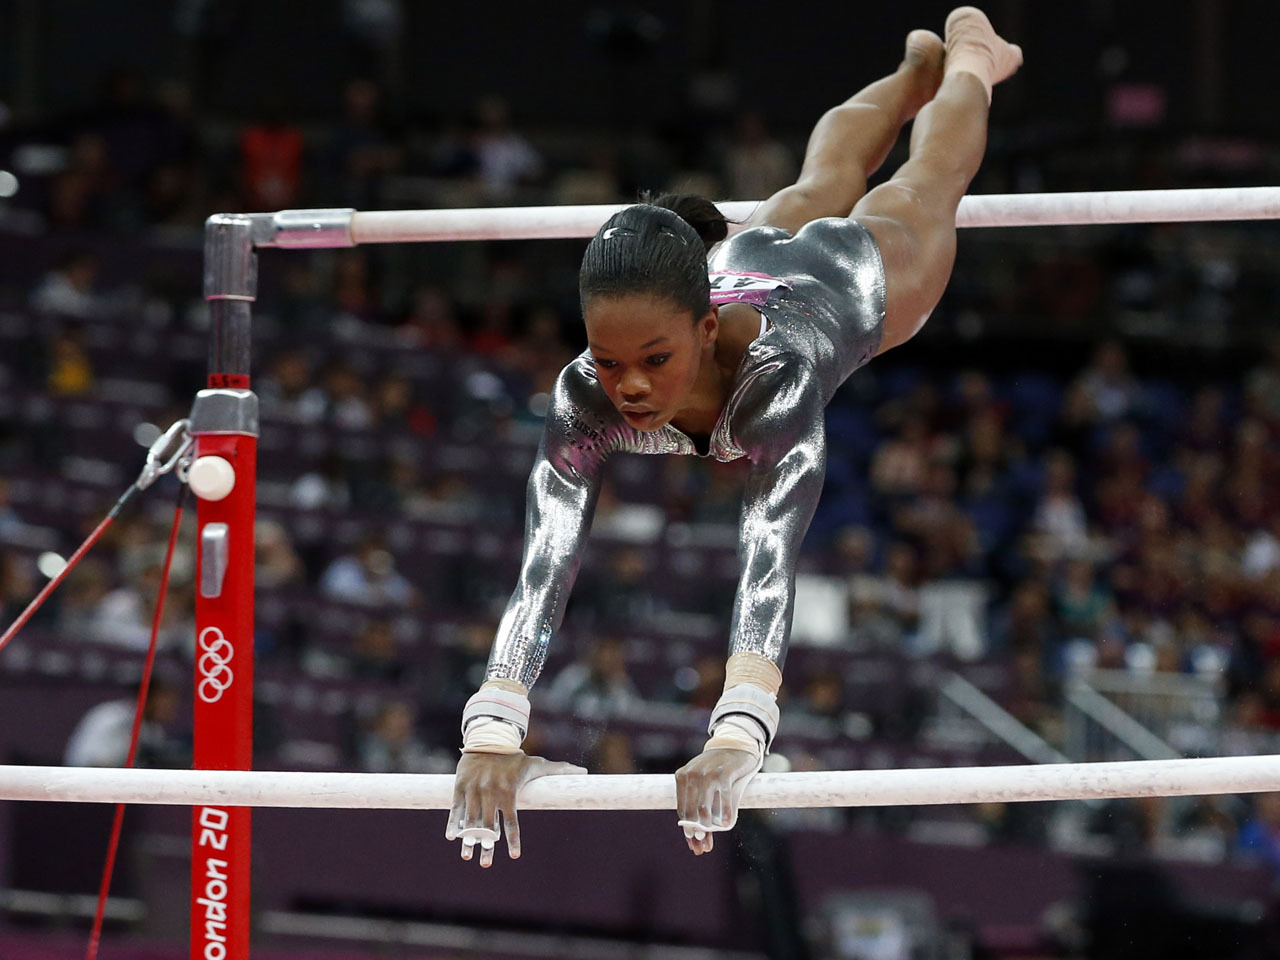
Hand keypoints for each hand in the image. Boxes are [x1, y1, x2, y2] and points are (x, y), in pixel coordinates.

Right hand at [445, 751, 586, 866]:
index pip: (512, 822)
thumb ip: (559, 770)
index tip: (514, 856)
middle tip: (487, 864)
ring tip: (467, 857)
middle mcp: (490, 793)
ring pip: (470, 820)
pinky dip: (453, 823)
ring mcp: (474, 791)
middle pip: (489, 827)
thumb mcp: (536, 763)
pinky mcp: (460, 787)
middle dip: (487, 847)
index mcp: (509, 792)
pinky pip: (456, 808)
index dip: (513, 840)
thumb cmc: (515, 757)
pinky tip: (451, 837)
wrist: (489, 739)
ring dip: (468, 840)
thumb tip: (584, 773)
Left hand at [674, 747, 761, 854]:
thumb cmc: (717, 770)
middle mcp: (692, 774)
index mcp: (682, 776)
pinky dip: (726, 812)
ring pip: (704, 806)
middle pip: (691, 809)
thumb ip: (699, 804)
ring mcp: (708, 773)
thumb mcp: (703, 781)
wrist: (735, 746)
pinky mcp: (725, 773)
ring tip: (712, 831)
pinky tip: (728, 823)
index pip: (682, 807)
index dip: (687, 825)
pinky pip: (724, 798)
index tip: (692, 840)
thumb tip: (699, 835)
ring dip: (708, 823)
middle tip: (702, 841)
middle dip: (696, 828)